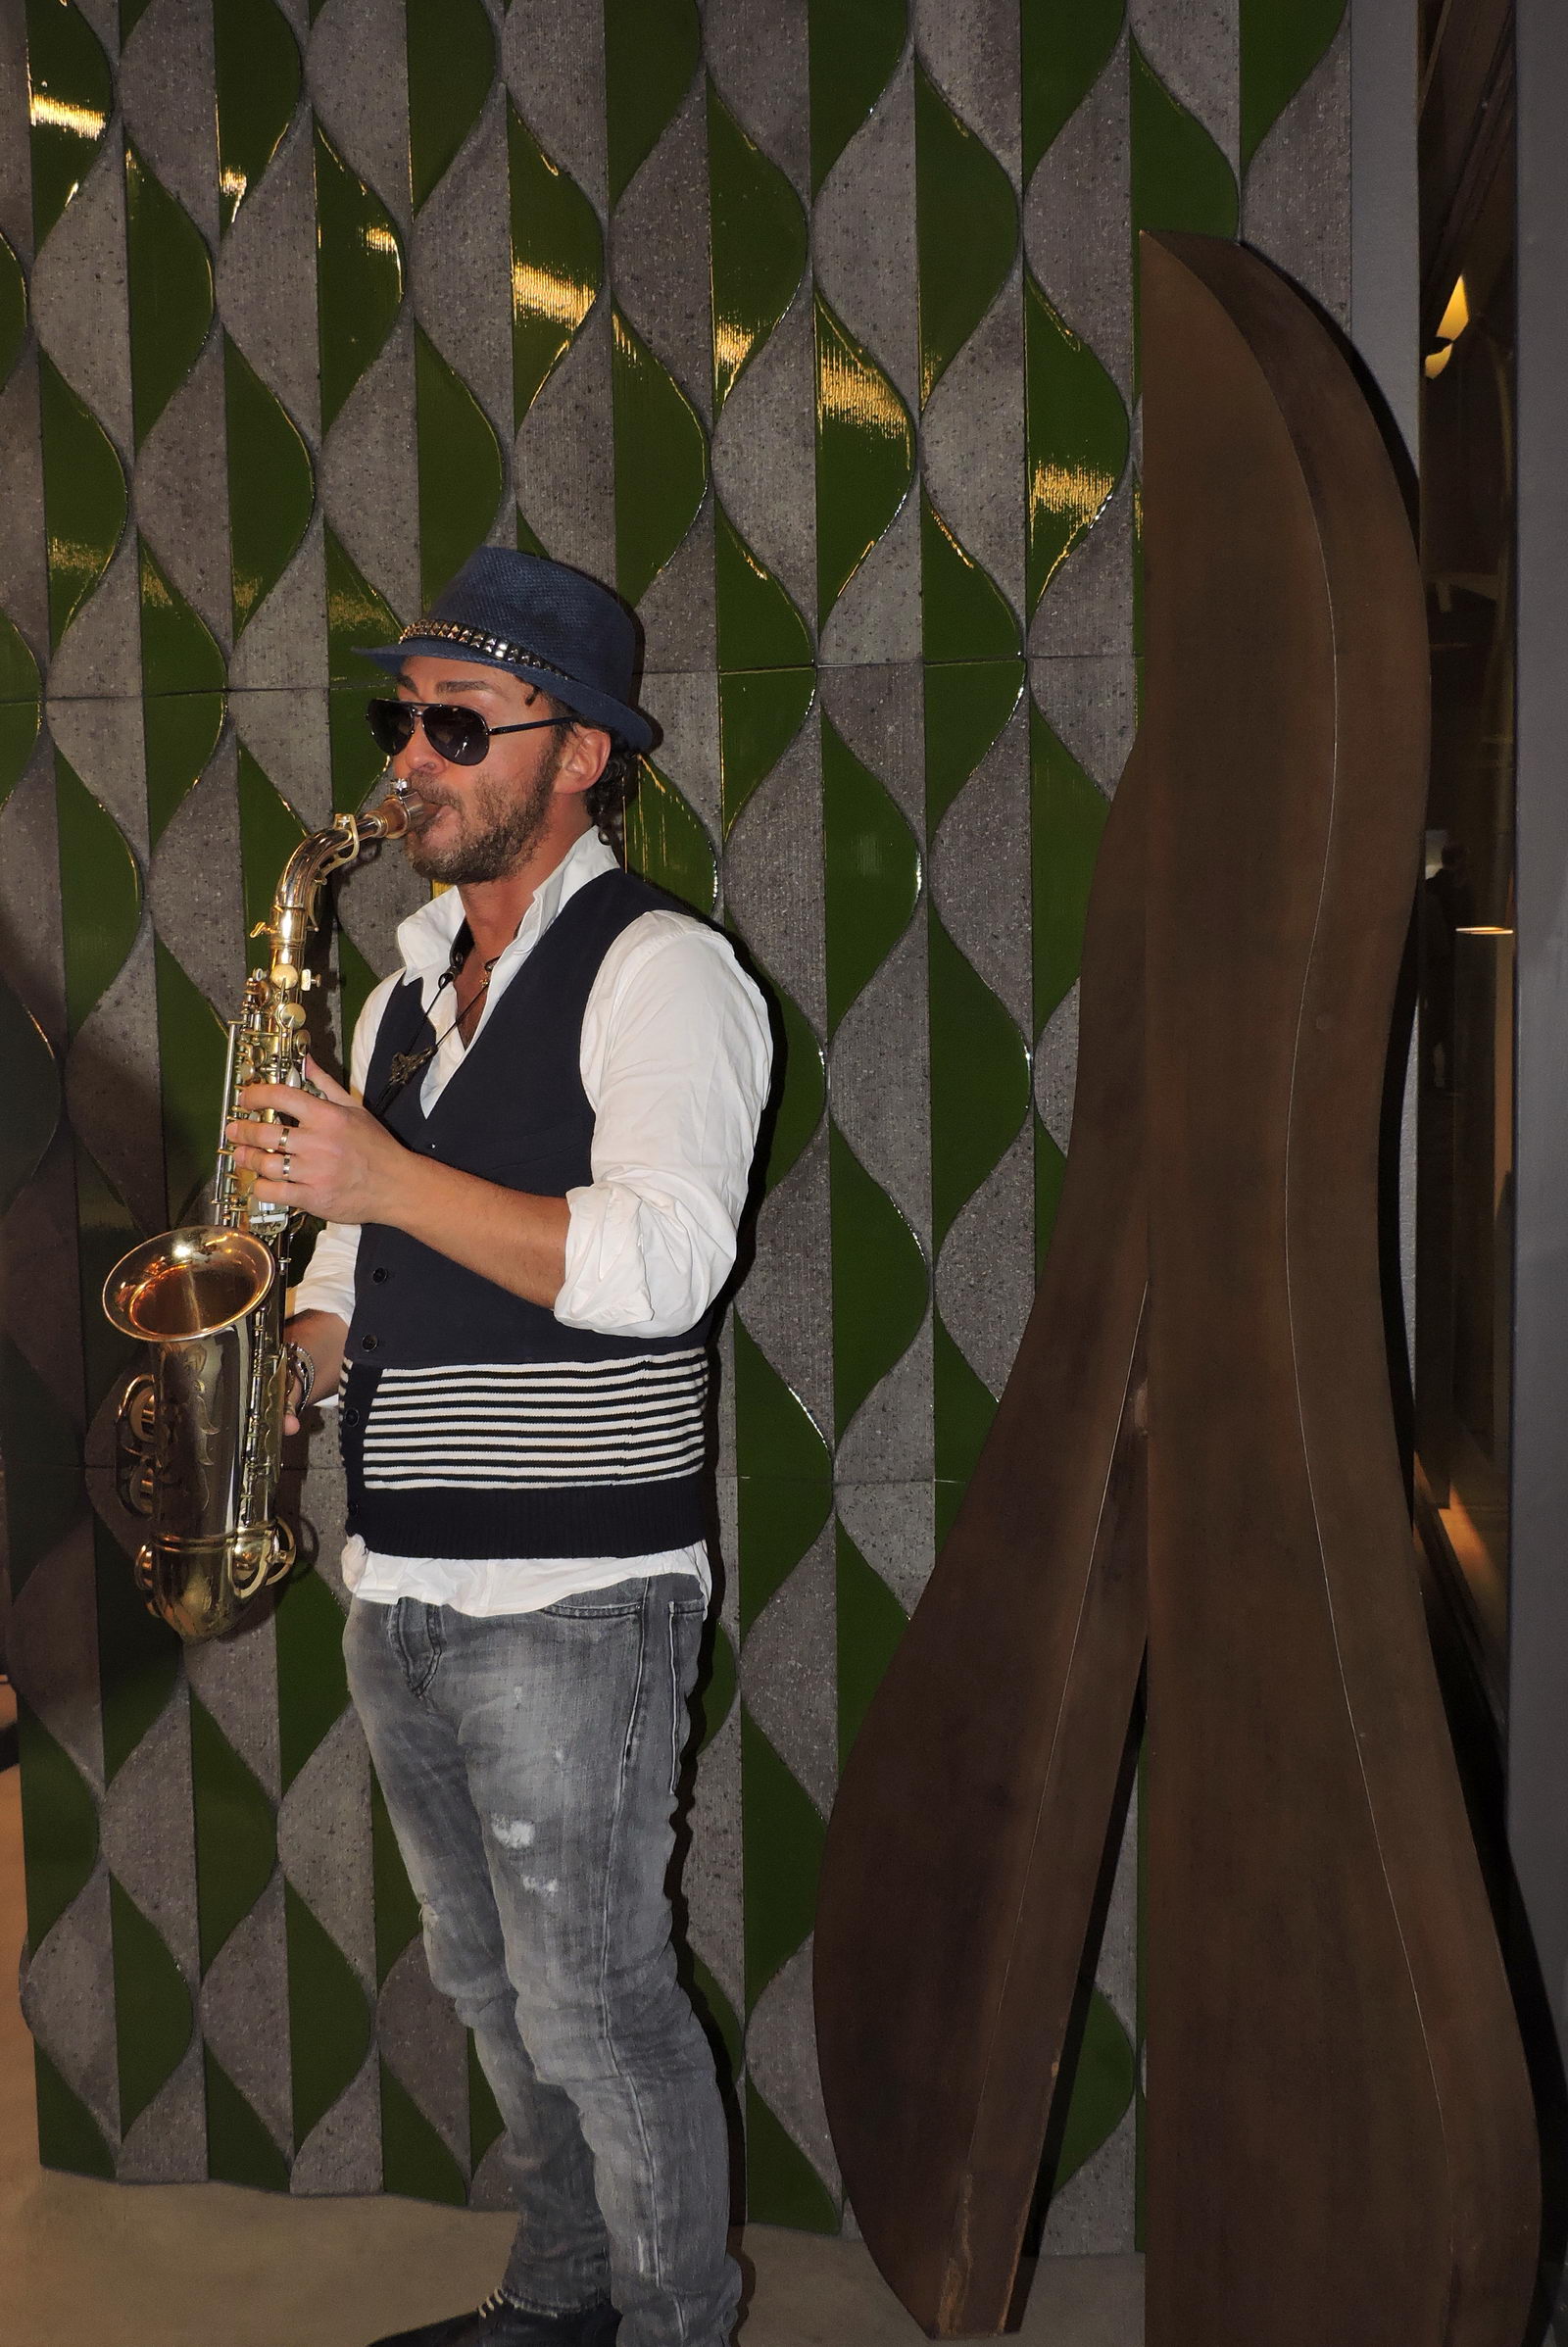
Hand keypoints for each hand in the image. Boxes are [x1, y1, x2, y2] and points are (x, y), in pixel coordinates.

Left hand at [227, 1059, 404, 1225]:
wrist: (397, 1186)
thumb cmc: (376, 1147)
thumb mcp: (355, 1108)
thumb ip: (326, 1084)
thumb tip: (306, 1060)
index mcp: (328, 1117)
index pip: (282, 1097)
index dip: (256, 1095)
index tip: (246, 1098)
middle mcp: (319, 1143)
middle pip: (266, 1133)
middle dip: (242, 1130)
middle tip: (234, 1130)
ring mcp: (315, 1172)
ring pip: (266, 1164)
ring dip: (247, 1159)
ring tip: (241, 1155)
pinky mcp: (313, 1198)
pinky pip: (275, 1193)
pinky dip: (260, 1188)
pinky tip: (259, 1183)